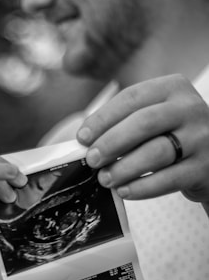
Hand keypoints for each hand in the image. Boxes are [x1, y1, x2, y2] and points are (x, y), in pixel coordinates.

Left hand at [76, 74, 208, 204]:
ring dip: (124, 168)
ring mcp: (202, 137)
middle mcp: (190, 108)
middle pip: (144, 122)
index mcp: (173, 88)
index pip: (132, 97)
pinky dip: (142, 187)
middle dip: (111, 142)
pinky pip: (169, 179)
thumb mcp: (155, 118)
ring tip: (105, 179)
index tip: (82, 138)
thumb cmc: (172, 136)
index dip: (103, 118)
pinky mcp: (205, 167)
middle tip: (91, 160)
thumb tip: (85, 142)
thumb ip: (124, 123)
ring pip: (156, 152)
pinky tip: (125, 191)